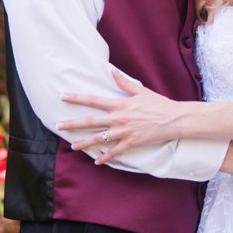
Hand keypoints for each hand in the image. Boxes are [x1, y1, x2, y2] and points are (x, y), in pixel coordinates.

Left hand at [57, 69, 183, 163]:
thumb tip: (112, 70)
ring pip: (99, 139)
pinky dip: (105, 157)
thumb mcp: (140, 91)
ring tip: (73, 146)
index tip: (63, 96)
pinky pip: (115, 152)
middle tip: (58, 125)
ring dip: (84, 143)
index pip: (93, 100)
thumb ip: (124, 83)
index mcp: (119, 105)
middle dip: (73, 124)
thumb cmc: (158, 104)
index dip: (77, 98)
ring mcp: (124, 132)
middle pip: (90, 121)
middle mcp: (118, 118)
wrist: (174, 119)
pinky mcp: (131, 143)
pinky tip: (97, 161)